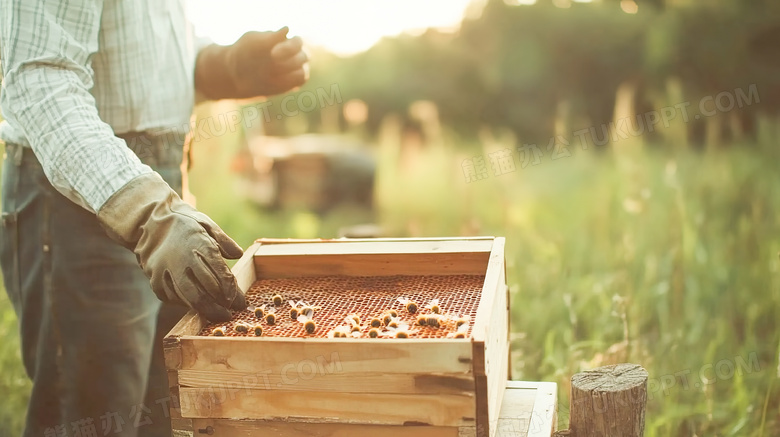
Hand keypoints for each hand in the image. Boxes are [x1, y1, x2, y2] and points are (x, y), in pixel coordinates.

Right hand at [97, 173, 246, 321]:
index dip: (231, 291)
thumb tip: (238, 254)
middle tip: (230, 314)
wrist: (148, 221)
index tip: (239, 300)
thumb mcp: (206, 224)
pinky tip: (197, 305)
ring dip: (204, 310)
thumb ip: (224, 241)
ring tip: (217, 314)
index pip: (219, 274)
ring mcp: (165, 272)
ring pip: (187, 300)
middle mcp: (180, 261)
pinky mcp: (154, 280)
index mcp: (197, 245)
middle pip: (203, 293)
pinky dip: (186, 304)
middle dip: (219, 307)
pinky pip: (172, 298)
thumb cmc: (184, 222)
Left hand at [227, 27, 308, 97]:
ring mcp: (294, 70)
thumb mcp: (252, 42)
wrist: (235, 73)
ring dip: (289, 74)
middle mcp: (294, 55)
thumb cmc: (244, 53)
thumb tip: (287, 29)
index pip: (297, 42)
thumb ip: (269, 37)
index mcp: (285, 41)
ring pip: (303, 72)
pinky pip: (298, 83)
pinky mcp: (292, 84)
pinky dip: (289, 83)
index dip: (288, 48)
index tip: (273, 54)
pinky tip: (274, 82)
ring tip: (270, 75)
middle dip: (290, 62)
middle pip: (304, 57)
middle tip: (272, 68)